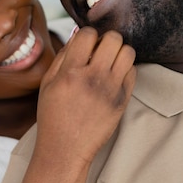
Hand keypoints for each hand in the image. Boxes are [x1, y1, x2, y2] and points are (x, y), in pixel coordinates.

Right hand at [35, 27, 136, 166]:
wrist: (65, 149)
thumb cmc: (53, 115)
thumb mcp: (48, 83)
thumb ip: (63, 56)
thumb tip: (78, 34)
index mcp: (70, 73)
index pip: (88, 34)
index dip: (87, 35)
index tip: (86, 44)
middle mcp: (93, 79)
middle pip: (113, 39)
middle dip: (106, 40)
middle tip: (100, 50)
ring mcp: (111, 90)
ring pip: (128, 52)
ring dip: (119, 52)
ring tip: (109, 62)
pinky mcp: (123, 100)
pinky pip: (133, 71)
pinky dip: (125, 69)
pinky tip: (114, 76)